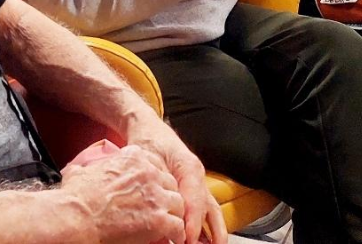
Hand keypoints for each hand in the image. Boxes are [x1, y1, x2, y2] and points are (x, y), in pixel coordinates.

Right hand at [58, 145, 187, 243]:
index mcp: (133, 158)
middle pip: (170, 183)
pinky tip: (173, 238)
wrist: (77, 217)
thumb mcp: (81, 172)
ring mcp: (156, 196)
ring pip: (178, 203)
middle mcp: (148, 173)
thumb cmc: (76, 197)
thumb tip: (77, 172)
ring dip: (174, 214)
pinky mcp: (158, 219)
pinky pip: (177, 226)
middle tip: (163, 208)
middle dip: (167, 196)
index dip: (155, 179)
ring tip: (171, 224)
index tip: (154, 188)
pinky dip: (176, 233)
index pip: (155, 164)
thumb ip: (87, 169)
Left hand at [123, 119, 226, 243]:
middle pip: (208, 207)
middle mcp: (197, 176)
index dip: (192, 221)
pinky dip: (207, 225)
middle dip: (211, 231)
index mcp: (189, 167)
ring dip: (215, 230)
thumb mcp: (148, 159)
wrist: (147, 128)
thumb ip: (156, 183)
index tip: (187, 238)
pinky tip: (206, 239)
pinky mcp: (192, 188)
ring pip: (211, 209)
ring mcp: (197, 182)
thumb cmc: (147, 141)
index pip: (195, 199)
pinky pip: (204, 208)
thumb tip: (159, 206)